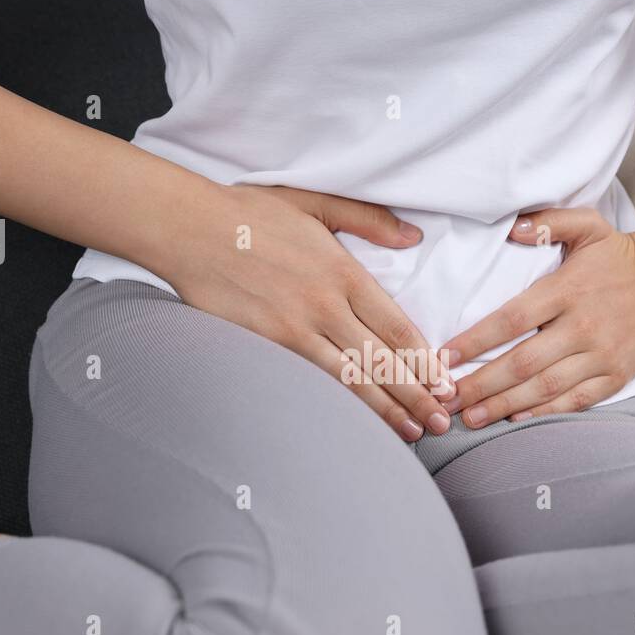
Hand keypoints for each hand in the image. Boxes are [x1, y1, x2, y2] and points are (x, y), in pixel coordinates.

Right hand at [172, 184, 455, 439]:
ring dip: (386, 410)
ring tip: (412, 433)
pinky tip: (359, 424)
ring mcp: (296, 329)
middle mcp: (326, 305)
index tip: (444, 382)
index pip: (397, 327)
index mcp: (344, 271)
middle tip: (441, 423)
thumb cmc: (251, 213)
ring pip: (352, 378)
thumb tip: (413, 236)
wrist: (190, 229)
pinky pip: (313, 381)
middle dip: (417, 395)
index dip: (425, 360)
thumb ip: (368, 220)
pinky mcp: (267, 345)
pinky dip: (341, 405)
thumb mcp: (316, 201)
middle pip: (382, 360)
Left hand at [438, 208, 634, 427]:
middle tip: (449, 400)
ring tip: (473, 417)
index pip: (511, 319)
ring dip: (505, 405)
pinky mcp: (617, 374)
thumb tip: (510, 227)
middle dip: (481, 385)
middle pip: (522, 363)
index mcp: (567, 290)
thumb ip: (548, 221)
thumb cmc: (619, 254)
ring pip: (545, 387)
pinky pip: (576, 399)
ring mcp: (601, 354)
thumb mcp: (588, 225)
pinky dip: (545, 411)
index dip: (475, 340)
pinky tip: (517, 418)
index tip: (445, 356)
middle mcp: (582, 326)